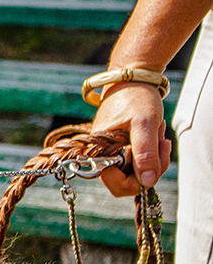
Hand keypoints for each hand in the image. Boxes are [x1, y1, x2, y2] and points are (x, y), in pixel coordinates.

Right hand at [90, 82, 171, 196]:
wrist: (132, 78)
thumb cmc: (136, 97)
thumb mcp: (145, 124)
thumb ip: (145, 154)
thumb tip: (147, 182)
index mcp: (100, 151)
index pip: (117, 184)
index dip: (138, 182)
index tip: (154, 165)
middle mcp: (101, 154)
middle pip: (126, 180)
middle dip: (149, 168)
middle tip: (163, 145)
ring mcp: (110, 151)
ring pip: (133, 170)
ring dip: (152, 157)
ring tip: (158, 135)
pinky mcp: (118, 146)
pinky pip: (135, 159)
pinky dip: (149, 151)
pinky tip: (154, 134)